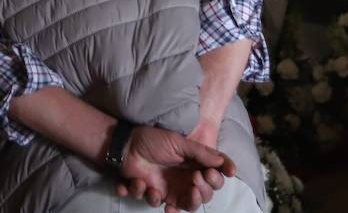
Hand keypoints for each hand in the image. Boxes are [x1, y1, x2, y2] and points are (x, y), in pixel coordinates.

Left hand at [115, 125, 232, 210]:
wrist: (125, 144)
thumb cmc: (153, 140)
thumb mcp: (178, 142)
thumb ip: (200, 153)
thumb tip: (222, 162)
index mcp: (195, 166)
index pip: (214, 179)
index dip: (215, 179)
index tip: (210, 174)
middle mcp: (186, 180)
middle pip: (204, 196)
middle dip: (202, 192)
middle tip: (194, 180)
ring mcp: (171, 189)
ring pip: (186, 206)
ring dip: (178, 202)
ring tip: (159, 190)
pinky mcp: (154, 194)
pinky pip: (157, 204)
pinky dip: (147, 195)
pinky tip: (140, 183)